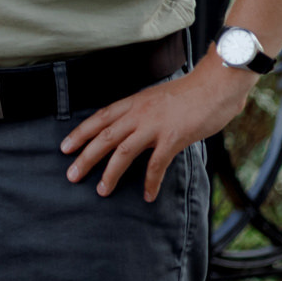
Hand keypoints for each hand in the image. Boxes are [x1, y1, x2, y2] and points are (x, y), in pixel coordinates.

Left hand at [61, 63, 252, 199]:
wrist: (216, 84)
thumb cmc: (191, 92)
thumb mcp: (157, 98)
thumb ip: (144, 112)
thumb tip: (135, 128)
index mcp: (134, 102)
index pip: (99, 118)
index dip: (81, 133)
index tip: (65, 147)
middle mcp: (139, 113)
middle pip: (104, 137)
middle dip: (85, 157)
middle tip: (71, 175)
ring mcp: (155, 126)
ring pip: (123, 152)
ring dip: (110, 173)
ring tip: (101, 190)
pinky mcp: (174, 138)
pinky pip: (157, 164)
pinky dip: (150, 182)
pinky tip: (147, 195)